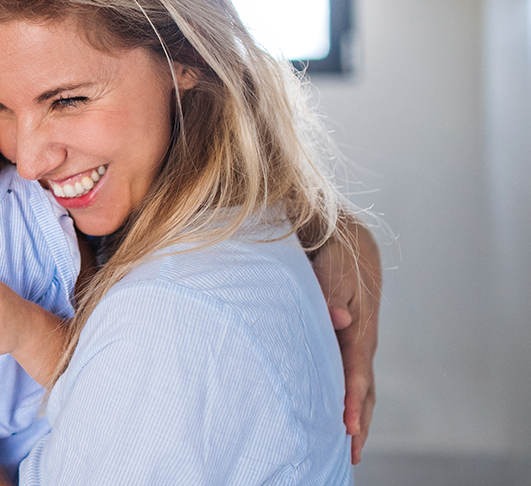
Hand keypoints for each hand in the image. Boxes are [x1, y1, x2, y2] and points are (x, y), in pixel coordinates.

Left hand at [312, 221, 380, 464]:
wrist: (345, 242)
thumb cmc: (336, 256)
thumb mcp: (333, 269)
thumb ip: (332, 293)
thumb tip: (338, 318)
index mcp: (360, 329)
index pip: (356, 373)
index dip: (352, 401)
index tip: (347, 428)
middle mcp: (362, 341)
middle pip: (364, 389)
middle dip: (358, 422)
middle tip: (350, 454)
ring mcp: (357, 343)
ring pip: (360, 386)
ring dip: (356, 415)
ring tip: (349, 447)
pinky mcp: (348, 342)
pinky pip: (351, 376)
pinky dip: (349, 398)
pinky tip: (338, 414)